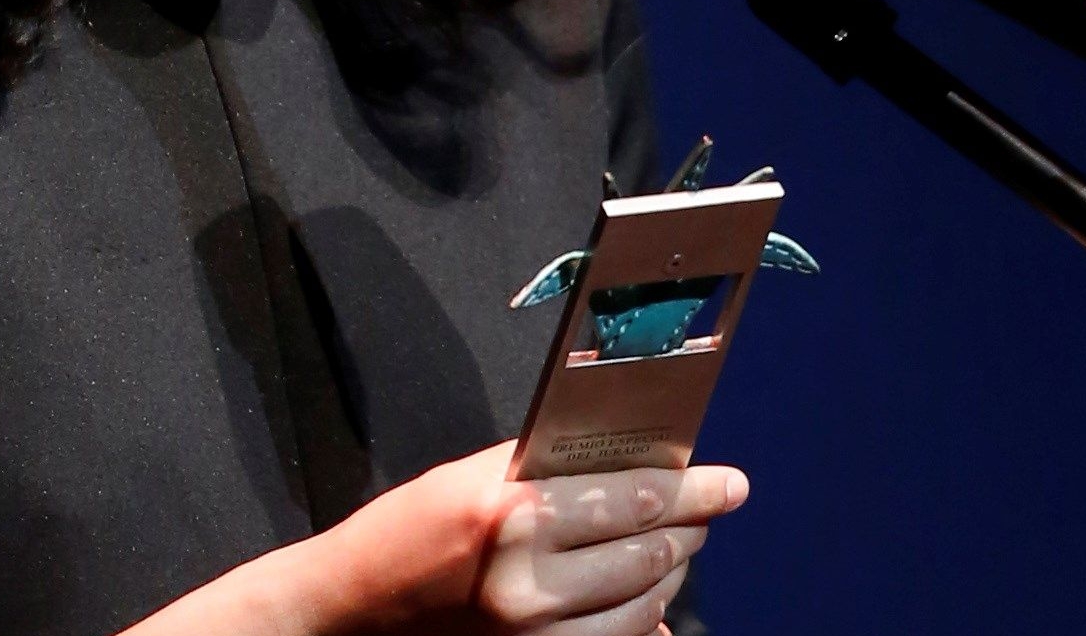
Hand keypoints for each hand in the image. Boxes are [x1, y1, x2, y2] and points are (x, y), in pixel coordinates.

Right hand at [309, 441, 747, 634]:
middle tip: (701, 510)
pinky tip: (644, 599)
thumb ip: (554, 470)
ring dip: (668, 574)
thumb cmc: (410, 530)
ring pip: (645, 606)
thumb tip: (638, 466)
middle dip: (686, 528)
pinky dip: (642, 621)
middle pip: (650, 553)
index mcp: (514, 516)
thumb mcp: (475, 477)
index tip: (732, 484)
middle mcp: (529, 585)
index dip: (695, 491)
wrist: (353, 612)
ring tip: (669, 549)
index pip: (634, 499)